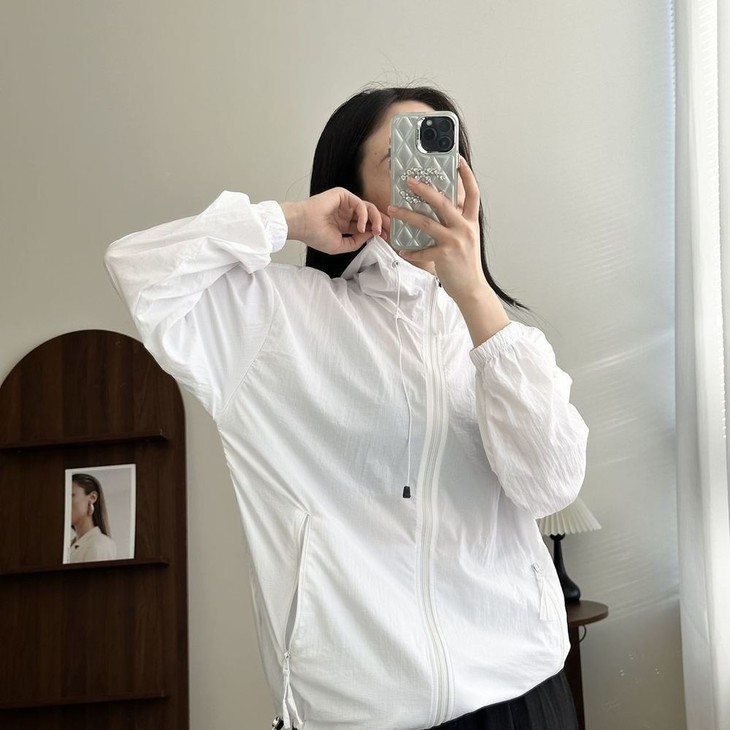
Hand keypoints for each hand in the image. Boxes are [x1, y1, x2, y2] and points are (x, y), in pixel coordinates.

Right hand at [281, 188, 388, 254]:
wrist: (302, 225)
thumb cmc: (315, 235)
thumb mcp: (340, 245)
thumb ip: (356, 242)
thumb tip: (370, 235)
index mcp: (344, 224)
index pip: (365, 225)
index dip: (376, 231)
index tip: (385, 238)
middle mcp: (346, 212)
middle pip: (370, 215)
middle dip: (382, 223)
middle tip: (389, 232)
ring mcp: (345, 203)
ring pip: (368, 208)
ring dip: (375, 219)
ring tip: (376, 231)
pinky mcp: (343, 195)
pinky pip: (360, 203)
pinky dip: (364, 215)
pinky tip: (361, 226)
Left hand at [387, 157, 486, 302]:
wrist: (472, 289)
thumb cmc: (466, 264)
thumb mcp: (467, 239)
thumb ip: (456, 224)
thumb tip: (440, 210)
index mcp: (471, 222)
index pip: (472, 193)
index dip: (466, 175)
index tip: (458, 160)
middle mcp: (464, 228)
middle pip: (443, 202)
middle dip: (424, 189)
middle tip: (409, 181)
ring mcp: (454, 241)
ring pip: (426, 222)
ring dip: (406, 214)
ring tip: (392, 209)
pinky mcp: (444, 255)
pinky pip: (422, 250)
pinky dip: (410, 250)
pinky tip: (401, 250)